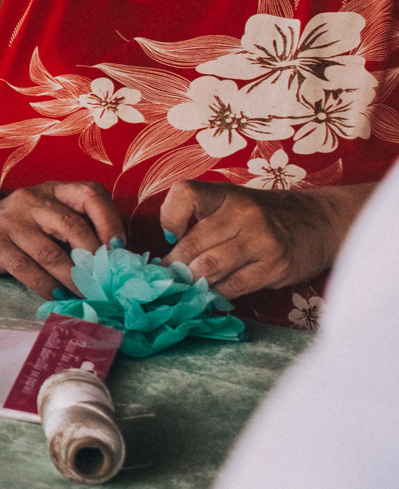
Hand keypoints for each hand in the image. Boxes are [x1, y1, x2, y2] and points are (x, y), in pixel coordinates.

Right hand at [0, 181, 125, 297]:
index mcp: (54, 190)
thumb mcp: (51, 216)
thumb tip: (118, 263)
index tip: (120, 250)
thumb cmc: (24, 228)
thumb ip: (80, 230)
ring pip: (51, 254)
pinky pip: (27, 270)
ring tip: (90, 297)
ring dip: (75, 280)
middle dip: (95, 259)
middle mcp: (32, 201)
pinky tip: (59, 297)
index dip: (110, 221)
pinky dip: (47, 287)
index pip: (90, 194)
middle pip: (73, 226)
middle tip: (109, 283)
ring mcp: (11, 222)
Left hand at [162, 180, 340, 297]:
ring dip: (192, 282)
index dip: (170, 217)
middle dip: (174, 266)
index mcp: (226, 194)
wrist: (321, 222)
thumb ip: (202, 220)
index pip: (184, 195)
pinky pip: (233, 286)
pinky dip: (216, 294)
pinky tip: (212, 294)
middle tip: (167, 277)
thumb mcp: (234, 204)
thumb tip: (167, 256)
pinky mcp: (275, 266)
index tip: (170, 235)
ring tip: (186, 287)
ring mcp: (261, 240)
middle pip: (192, 244)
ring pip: (209, 268)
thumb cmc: (266, 215)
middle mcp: (243, 214)